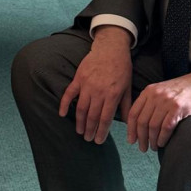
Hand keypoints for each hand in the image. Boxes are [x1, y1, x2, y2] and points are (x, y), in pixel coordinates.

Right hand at [59, 26, 133, 143]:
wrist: (111, 49)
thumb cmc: (122, 68)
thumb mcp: (128, 87)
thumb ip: (126, 105)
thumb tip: (128, 122)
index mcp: (113, 94)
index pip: (105, 118)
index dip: (101, 131)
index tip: (98, 140)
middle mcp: (99, 91)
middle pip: (92, 115)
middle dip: (90, 130)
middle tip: (88, 139)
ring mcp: (87, 85)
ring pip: (81, 108)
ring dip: (79, 121)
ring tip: (80, 131)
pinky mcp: (78, 78)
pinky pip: (69, 93)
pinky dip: (64, 104)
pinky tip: (62, 114)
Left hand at [125, 70, 190, 151]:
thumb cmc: (183, 90)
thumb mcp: (162, 91)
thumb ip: (150, 103)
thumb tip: (140, 124)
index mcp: (148, 91)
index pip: (133, 113)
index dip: (131, 129)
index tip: (131, 140)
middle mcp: (155, 95)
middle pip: (142, 121)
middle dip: (141, 138)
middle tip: (142, 148)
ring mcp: (167, 101)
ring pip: (153, 126)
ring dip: (152, 140)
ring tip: (154, 147)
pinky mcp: (179, 107)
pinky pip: (166, 127)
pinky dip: (163, 138)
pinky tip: (163, 144)